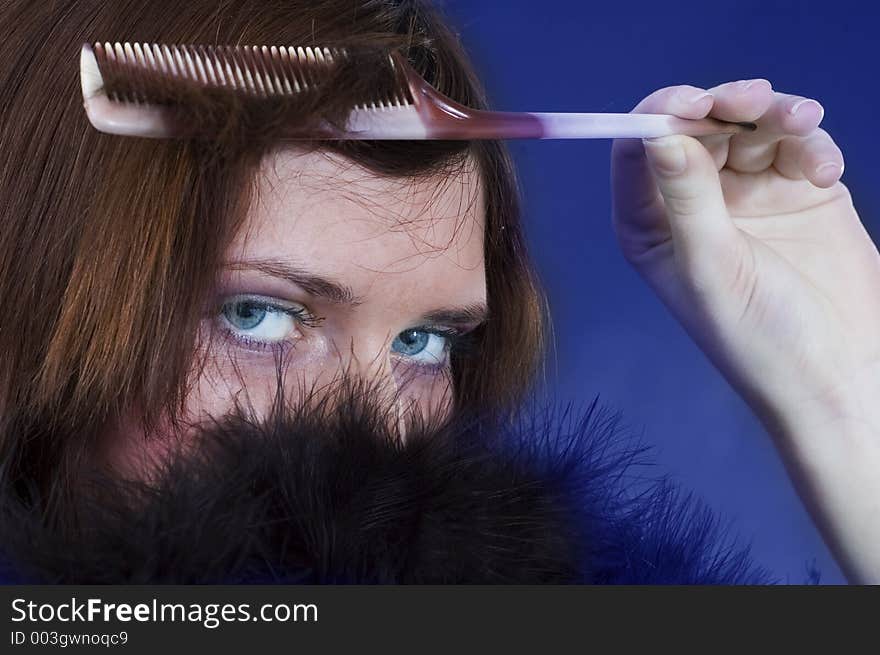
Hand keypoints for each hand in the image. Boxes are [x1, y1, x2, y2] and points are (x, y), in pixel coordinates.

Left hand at [610, 79, 879, 582]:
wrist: (839, 374)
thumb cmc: (760, 338)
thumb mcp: (714, 266)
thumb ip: (686, 198)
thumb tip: (657, 132)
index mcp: (652, 225)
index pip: (638, 151)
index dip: (660, 115)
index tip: (692, 102)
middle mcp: (693, 205)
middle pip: (696, 129)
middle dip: (723, 107)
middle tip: (756, 101)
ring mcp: (748, 196)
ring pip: (749, 128)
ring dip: (774, 115)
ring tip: (803, 122)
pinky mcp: (798, 192)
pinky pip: (797, 145)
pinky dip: (812, 144)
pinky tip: (826, 172)